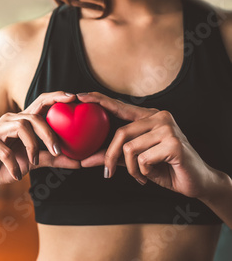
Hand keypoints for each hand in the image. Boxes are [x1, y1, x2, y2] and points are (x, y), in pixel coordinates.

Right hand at [0, 91, 81, 188]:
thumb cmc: (7, 166)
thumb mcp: (33, 163)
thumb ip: (53, 159)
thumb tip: (79, 162)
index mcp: (22, 122)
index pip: (40, 103)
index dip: (56, 97)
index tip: (73, 98)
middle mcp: (9, 120)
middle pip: (33, 116)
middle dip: (48, 132)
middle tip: (58, 151)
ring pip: (20, 127)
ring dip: (31, 147)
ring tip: (33, 164)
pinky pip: (4, 150)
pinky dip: (14, 164)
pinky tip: (16, 174)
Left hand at [77, 92, 215, 198]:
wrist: (197, 182)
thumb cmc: (165, 169)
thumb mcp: (135, 161)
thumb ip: (113, 156)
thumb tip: (83, 160)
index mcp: (149, 117)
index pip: (120, 106)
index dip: (100, 100)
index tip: (80, 96)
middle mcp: (159, 117)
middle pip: (121, 133)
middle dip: (110, 157)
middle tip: (107, 173)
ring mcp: (168, 128)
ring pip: (130, 148)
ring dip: (131, 169)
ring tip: (141, 176)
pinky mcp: (174, 143)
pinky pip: (143, 159)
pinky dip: (143, 172)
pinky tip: (155, 174)